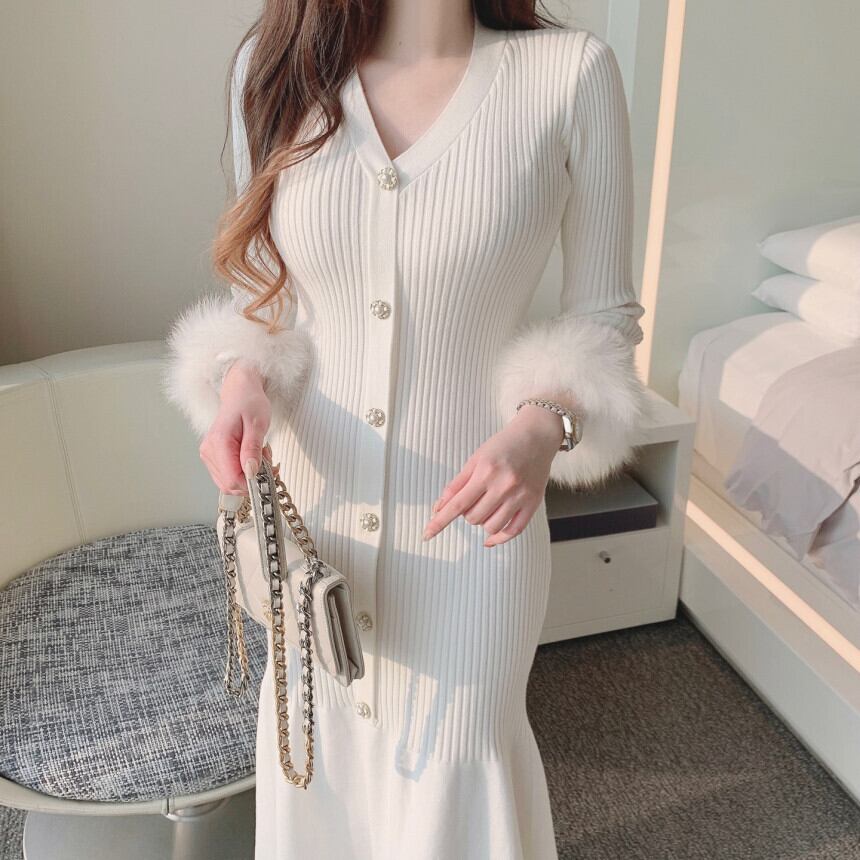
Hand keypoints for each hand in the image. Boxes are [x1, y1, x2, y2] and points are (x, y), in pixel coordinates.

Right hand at [199, 359, 271, 493]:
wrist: (240, 392)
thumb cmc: (250, 404)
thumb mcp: (258, 425)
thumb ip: (253, 449)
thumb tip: (250, 473)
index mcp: (219, 442)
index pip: (232, 479)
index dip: (252, 483)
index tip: (269, 472)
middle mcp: (208, 451)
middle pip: (229, 484)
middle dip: (252, 479)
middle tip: (268, 462)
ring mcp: (208, 455)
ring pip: (228, 482)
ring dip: (248, 476)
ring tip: (260, 456)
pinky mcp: (212, 457)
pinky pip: (227, 475)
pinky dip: (243, 472)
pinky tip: (251, 457)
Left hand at [423, 406, 563, 546]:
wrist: (536, 437)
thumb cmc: (504, 445)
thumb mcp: (476, 459)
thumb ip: (456, 485)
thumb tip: (439, 507)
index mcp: (486, 472)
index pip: (457, 504)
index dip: (440, 521)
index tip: (427, 534)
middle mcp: (503, 485)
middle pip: (473, 517)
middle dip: (467, 513)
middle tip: (474, 499)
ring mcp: (520, 496)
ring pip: (491, 526)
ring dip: (482, 522)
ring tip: (486, 508)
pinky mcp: (533, 504)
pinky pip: (513, 531)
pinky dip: (498, 538)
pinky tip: (490, 538)